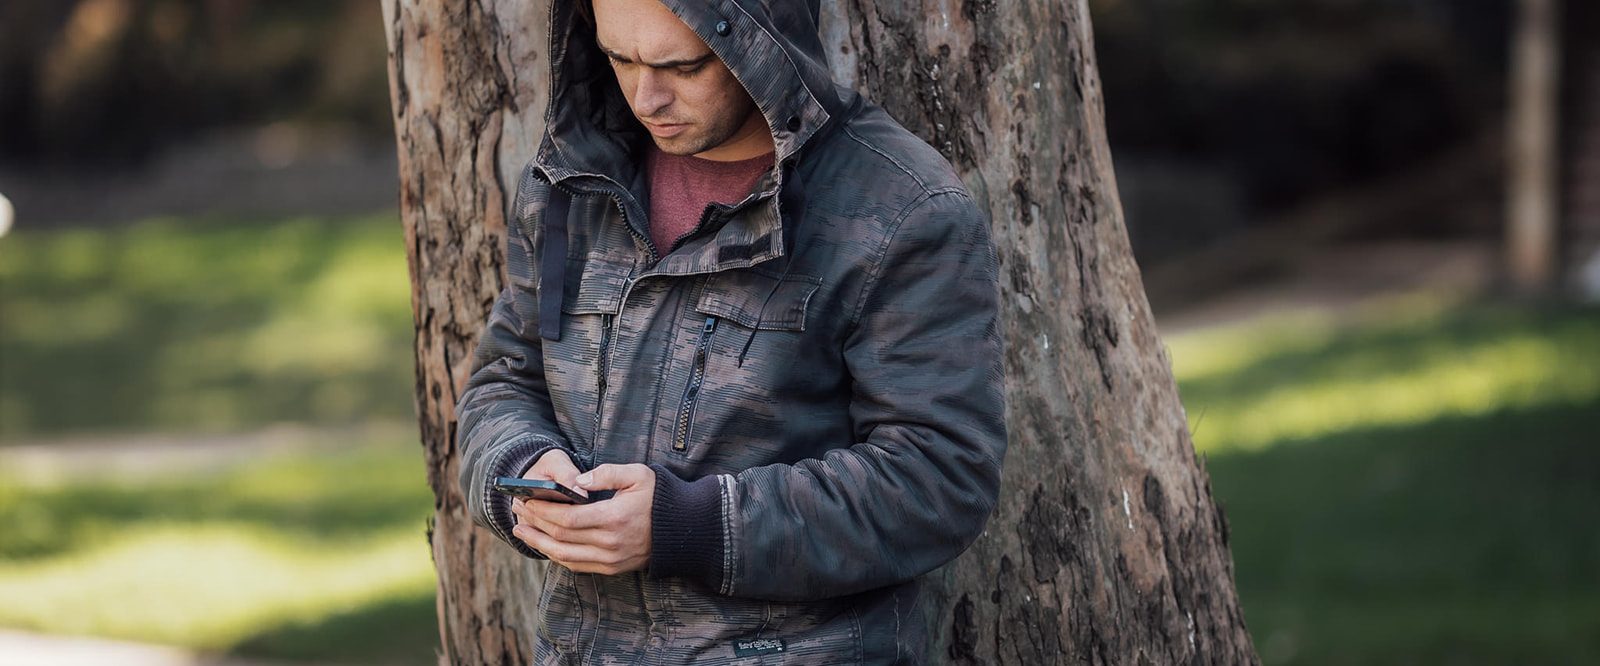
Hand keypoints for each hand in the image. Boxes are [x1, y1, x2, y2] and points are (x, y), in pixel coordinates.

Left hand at [510, 463, 655, 574]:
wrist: (684, 528)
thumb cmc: (659, 497)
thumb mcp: (638, 475)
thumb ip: (607, 473)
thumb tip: (578, 482)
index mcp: (614, 518)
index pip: (567, 517)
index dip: (543, 510)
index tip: (527, 499)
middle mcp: (610, 543)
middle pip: (560, 537)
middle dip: (535, 523)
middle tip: (517, 510)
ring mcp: (610, 559)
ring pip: (564, 556)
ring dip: (538, 543)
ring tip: (521, 530)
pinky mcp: (612, 568)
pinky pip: (576, 565)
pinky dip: (555, 555)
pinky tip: (544, 544)